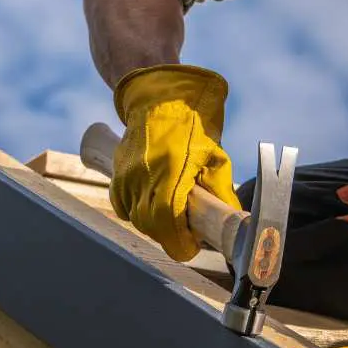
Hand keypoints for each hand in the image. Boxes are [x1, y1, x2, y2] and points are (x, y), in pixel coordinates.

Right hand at [106, 63, 242, 261]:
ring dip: (155, 224)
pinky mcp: (117, 175)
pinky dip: (138, 212)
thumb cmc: (191, 127)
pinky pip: (124, 207)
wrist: (159, 101)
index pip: (167, 222)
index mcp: (170, 172)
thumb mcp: (214, 156)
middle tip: (188, 232)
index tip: (191, 246)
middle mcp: (143, 176)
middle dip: (170, 235)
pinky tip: (154, 202)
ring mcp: (126, 177)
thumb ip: (220, 190)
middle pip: (151, 226)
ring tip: (174, 214)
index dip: (180, 242)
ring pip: (137, 219)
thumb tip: (231, 219)